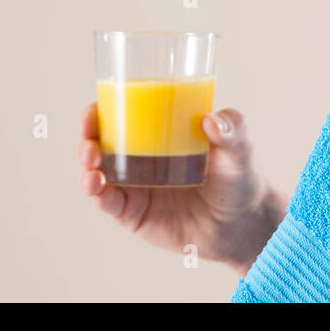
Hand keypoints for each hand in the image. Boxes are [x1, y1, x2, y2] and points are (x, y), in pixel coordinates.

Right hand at [78, 103, 284, 273]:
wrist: (242, 223)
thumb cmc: (238, 177)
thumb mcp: (240, 148)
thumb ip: (233, 129)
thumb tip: (212, 120)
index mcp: (158, 134)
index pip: (122, 115)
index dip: (101, 110)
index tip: (95, 107)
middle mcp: (140, 158)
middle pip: (100, 142)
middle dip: (87, 136)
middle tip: (90, 137)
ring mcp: (135, 186)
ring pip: (97, 171)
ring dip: (86, 164)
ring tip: (92, 163)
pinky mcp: (134, 214)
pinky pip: (108, 202)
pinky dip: (97, 193)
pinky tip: (97, 186)